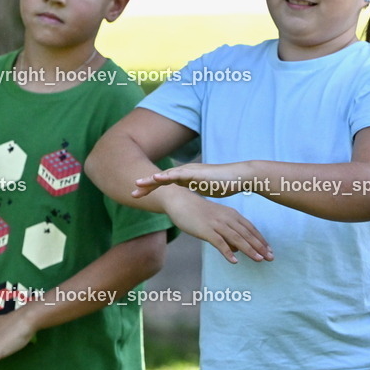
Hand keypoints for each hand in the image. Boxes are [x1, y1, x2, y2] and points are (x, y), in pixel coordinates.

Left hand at [133, 162, 252, 198]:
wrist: (238, 177)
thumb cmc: (224, 184)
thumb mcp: (204, 190)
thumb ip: (194, 191)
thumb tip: (188, 198)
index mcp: (186, 178)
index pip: (164, 184)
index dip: (150, 189)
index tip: (137, 195)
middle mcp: (185, 172)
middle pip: (161, 179)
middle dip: (145, 186)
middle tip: (132, 193)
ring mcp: (189, 171)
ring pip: (166, 176)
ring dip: (151, 180)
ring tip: (138, 184)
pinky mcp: (195, 173)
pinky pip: (178, 175)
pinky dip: (165, 176)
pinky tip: (156, 178)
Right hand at [163, 192, 272, 263]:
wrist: (181, 201)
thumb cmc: (199, 213)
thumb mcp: (218, 221)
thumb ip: (229, 234)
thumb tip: (238, 250)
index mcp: (231, 215)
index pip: (250, 229)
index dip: (261, 240)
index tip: (270, 251)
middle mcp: (227, 218)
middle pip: (247, 234)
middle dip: (260, 247)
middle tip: (271, 258)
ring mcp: (216, 224)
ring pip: (236, 238)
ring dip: (249, 250)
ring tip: (259, 260)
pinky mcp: (205, 230)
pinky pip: (219, 242)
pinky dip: (227, 251)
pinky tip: (234, 261)